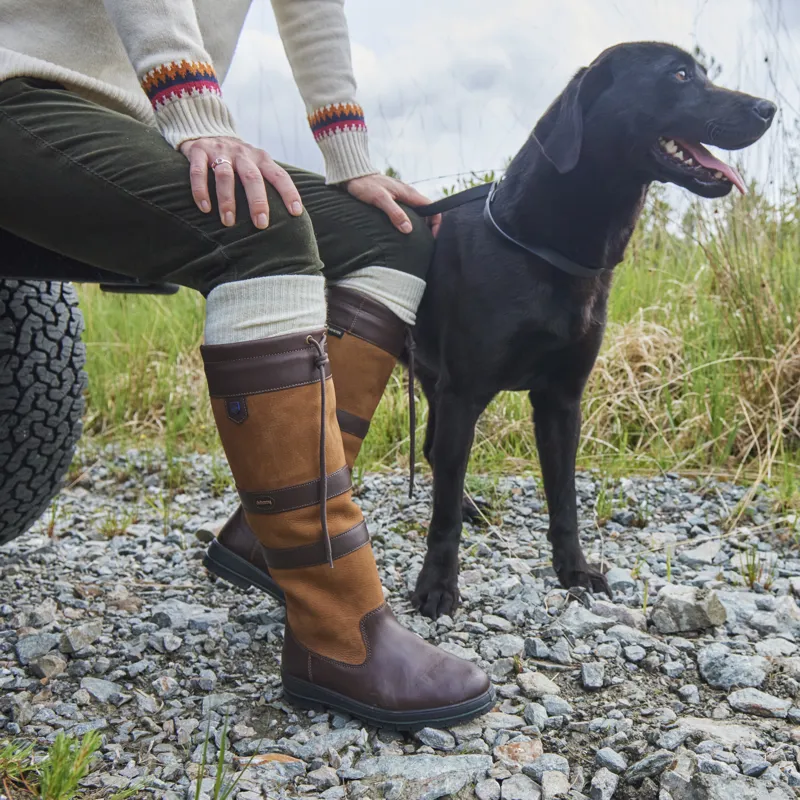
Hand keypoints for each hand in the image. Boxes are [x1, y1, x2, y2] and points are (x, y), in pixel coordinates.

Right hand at [179, 137, 302, 228]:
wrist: (206, 130)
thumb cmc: (237, 159)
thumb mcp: (255, 165)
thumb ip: (267, 182)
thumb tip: (287, 216)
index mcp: (261, 158)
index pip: (279, 175)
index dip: (289, 193)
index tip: (295, 213)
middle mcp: (243, 154)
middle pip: (252, 177)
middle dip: (258, 202)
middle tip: (261, 224)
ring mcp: (220, 151)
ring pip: (225, 175)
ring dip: (227, 200)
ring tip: (228, 222)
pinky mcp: (198, 151)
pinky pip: (198, 172)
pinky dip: (201, 191)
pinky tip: (205, 208)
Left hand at [345, 174, 441, 236]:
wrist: (353, 176)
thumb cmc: (365, 186)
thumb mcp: (380, 199)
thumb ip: (395, 213)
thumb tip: (408, 230)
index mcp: (409, 193)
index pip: (432, 208)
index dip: (436, 223)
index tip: (433, 237)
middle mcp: (408, 194)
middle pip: (427, 212)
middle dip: (430, 227)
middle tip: (426, 242)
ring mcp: (401, 196)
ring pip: (417, 212)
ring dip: (420, 225)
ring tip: (416, 240)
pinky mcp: (394, 199)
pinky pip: (408, 212)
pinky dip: (410, 222)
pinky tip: (403, 231)